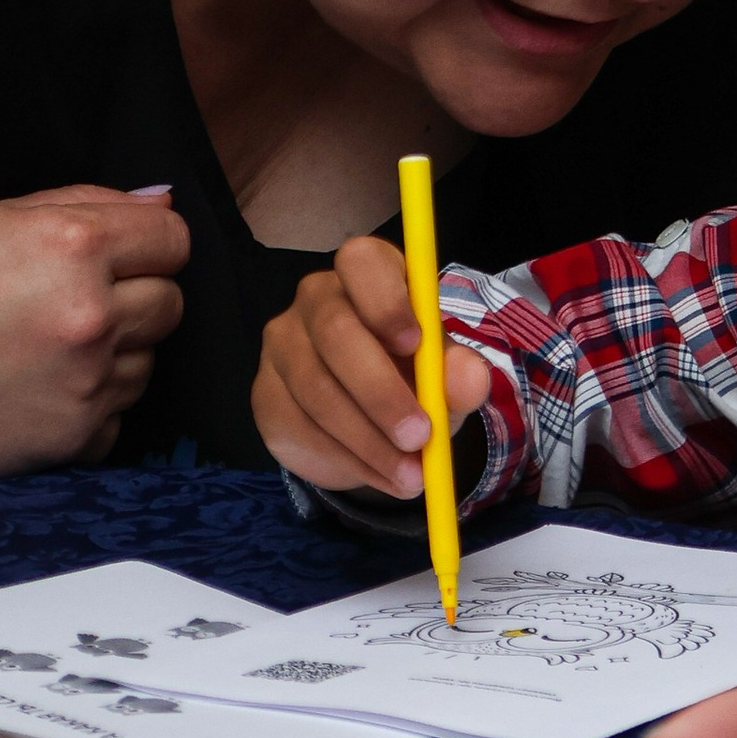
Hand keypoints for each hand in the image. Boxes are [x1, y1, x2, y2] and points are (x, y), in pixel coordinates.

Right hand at [0, 185, 190, 478]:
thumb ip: (81, 204)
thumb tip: (158, 205)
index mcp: (72, 245)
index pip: (174, 239)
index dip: (145, 244)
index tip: (116, 255)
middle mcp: (91, 315)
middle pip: (170, 302)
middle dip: (132, 297)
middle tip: (65, 303)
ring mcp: (85, 384)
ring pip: (148, 363)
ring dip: (113, 355)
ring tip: (39, 351)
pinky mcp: (69, 441)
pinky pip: (117, 419)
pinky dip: (88, 408)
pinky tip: (33, 394)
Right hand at [253, 236, 493, 499]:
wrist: (369, 424)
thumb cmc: (413, 378)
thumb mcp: (445, 377)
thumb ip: (459, 373)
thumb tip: (471, 377)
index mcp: (367, 275)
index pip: (361, 262)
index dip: (384, 300)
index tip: (415, 344)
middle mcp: (316, 299)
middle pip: (335, 331)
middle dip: (380, 390)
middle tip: (419, 436)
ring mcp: (283, 344)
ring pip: (317, 390)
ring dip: (369, 440)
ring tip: (413, 475)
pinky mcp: (265, 393)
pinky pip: (301, 428)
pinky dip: (348, 459)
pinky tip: (381, 475)